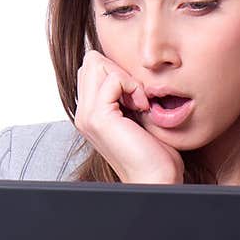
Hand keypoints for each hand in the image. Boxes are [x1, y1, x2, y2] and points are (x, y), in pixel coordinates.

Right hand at [74, 50, 185, 184]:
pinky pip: (113, 79)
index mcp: (90, 112)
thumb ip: (127, 93)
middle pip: (91, 60)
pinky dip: (132, 87)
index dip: (119, 73)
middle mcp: (83, 113)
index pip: (94, 68)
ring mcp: (87, 116)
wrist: (156, 178)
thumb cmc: (155, 153)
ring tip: (138, 102)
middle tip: (137, 97)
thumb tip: (131, 68)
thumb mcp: (138, 113)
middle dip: (119, 70)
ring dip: (125, 77)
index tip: (138, 97)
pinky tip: (142, 108)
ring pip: (96, 63)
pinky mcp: (98, 118)